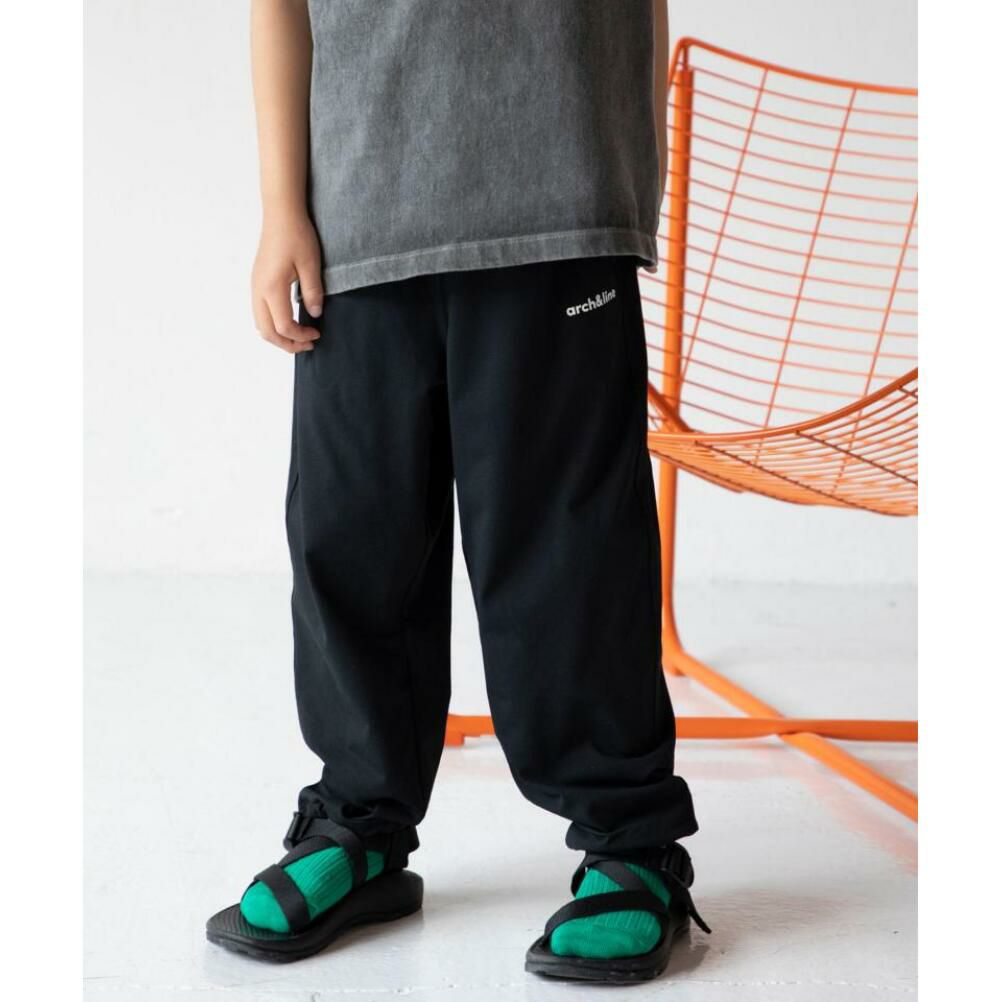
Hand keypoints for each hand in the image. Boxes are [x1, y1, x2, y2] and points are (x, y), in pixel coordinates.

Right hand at [251, 210, 324, 353]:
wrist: (281, 214)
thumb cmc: (296, 235)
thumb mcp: (311, 265)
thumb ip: (313, 292)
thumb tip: (315, 314)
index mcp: (272, 288)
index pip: (284, 326)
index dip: (300, 336)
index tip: (317, 334)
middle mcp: (258, 290)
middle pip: (266, 331)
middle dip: (287, 343)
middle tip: (307, 345)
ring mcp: (255, 286)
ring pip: (260, 324)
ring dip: (278, 335)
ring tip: (298, 337)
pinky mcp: (257, 282)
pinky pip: (259, 312)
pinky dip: (272, 324)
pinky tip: (289, 321)